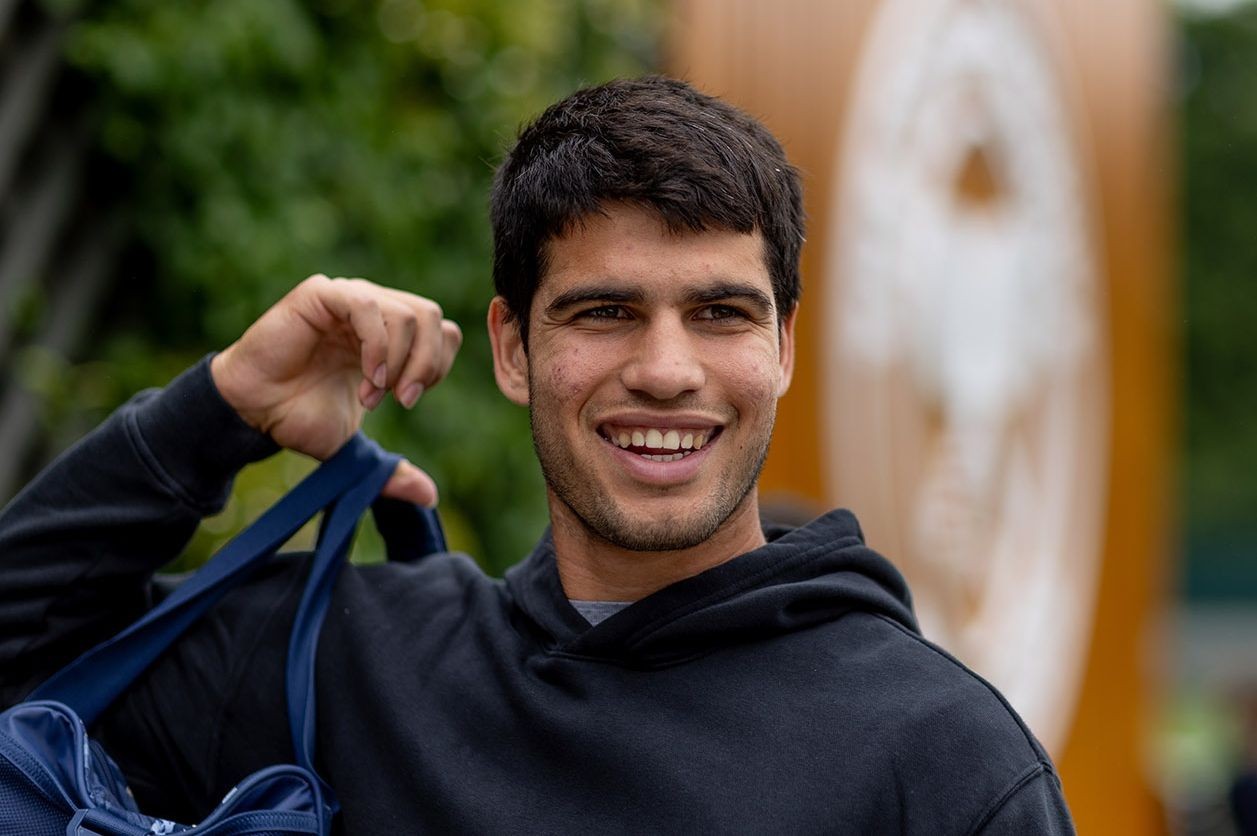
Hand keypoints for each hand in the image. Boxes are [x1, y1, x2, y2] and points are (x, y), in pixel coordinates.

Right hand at [210, 275, 461, 506]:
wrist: (250, 411)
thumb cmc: (298, 418)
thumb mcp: (354, 446)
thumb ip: (391, 469)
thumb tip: (430, 497)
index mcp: (388, 336)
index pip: (443, 331)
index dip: (436, 365)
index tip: (409, 400)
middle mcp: (372, 311)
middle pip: (432, 318)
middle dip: (426, 364)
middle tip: (403, 401)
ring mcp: (348, 299)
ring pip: (407, 314)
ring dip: (398, 362)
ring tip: (373, 394)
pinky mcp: (322, 294)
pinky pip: (368, 305)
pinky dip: (378, 345)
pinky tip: (367, 377)